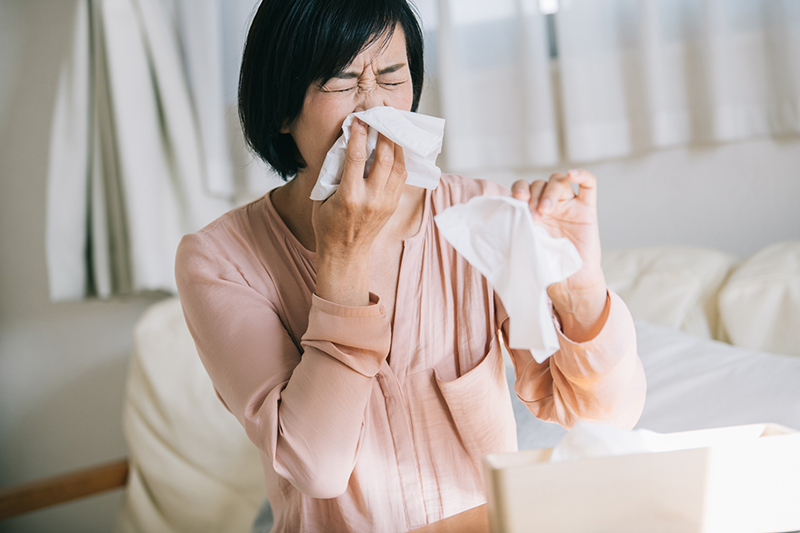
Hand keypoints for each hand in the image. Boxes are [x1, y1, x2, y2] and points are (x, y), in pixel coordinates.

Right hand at [312, 119, 406, 305]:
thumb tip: (345, 143)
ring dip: (396, 143)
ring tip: (392, 126)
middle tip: (381, 115)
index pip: (357, 158)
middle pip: (384, 158)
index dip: (360, 134)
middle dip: (384, 133)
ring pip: (398, 166)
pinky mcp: (393, 204)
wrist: (345, 253)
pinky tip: (396, 146)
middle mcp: (371, 199)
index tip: (360, 118)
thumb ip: (333, 172)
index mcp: (349, 197)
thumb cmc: (328, 225)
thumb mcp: (322, 197)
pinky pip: (401, 176)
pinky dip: (399, 158)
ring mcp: (385, 203)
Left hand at [511, 170, 608, 341]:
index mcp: (532, 210)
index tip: (516, 201)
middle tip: (532, 217)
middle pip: (539, 183)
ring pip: (559, 181)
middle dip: (533, 196)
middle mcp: (549, 204)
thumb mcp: (523, 246)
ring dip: (549, 192)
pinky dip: (582, 175)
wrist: (569, 284)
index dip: (519, 190)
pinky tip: (572, 174)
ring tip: (546, 211)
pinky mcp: (587, 210)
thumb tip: (488, 227)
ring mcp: (569, 205)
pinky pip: (589, 185)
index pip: (523, 187)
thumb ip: (513, 231)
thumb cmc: (544, 266)